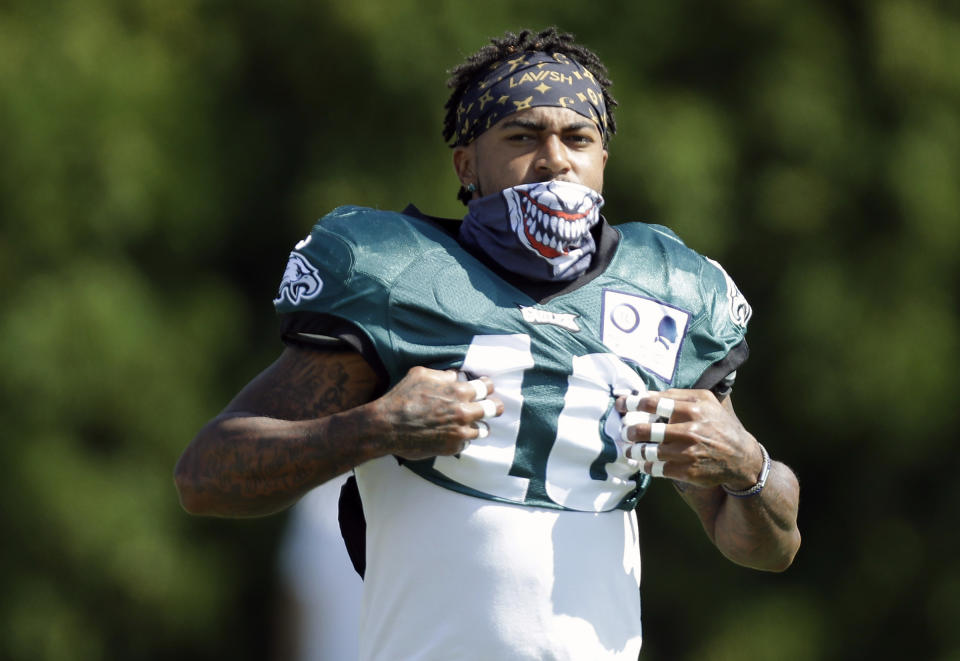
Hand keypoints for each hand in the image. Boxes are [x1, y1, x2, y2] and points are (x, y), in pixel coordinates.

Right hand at [370, 366, 502, 460]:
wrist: (388, 427)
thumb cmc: (402, 397)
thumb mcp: (421, 374)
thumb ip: (443, 374)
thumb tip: (456, 377)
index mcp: (459, 391)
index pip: (488, 386)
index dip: (487, 386)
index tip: (486, 388)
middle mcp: (464, 412)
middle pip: (493, 409)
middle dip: (493, 406)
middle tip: (492, 406)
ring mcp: (460, 432)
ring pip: (484, 429)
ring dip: (479, 425)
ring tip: (472, 423)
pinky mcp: (453, 448)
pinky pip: (466, 443)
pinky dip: (462, 439)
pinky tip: (452, 435)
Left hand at [616, 389, 762, 489]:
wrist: (740, 456)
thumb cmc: (717, 423)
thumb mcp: (705, 401)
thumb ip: (678, 395)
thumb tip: (646, 394)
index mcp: (692, 409)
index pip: (653, 403)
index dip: (632, 403)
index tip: (620, 404)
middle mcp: (689, 430)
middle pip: (645, 430)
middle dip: (629, 431)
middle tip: (625, 432)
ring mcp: (687, 452)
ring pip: (648, 452)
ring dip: (634, 451)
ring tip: (630, 449)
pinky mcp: (686, 471)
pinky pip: (656, 468)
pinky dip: (647, 466)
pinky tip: (644, 463)